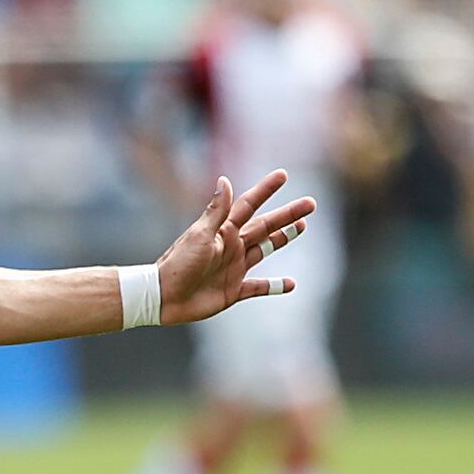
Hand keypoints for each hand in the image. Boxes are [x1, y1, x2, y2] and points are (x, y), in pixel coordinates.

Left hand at [155, 170, 315, 325]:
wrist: (163, 297)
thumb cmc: (179, 264)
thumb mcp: (200, 235)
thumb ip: (216, 211)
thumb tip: (224, 179)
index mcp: (224, 231)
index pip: (249, 205)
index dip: (265, 190)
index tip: (283, 175)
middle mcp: (232, 246)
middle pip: (266, 226)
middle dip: (287, 215)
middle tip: (311, 204)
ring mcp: (234, 267)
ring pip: (265, 249)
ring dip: (283, 239)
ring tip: (301, 227)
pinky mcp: (232, 290)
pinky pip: (258, 287)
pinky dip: (274, 286)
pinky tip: (290, 284)